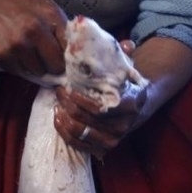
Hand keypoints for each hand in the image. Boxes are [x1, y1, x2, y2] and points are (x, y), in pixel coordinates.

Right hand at [0, 0, 67, 75]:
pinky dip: (19, 66)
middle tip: (46, 58)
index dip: (69, 57)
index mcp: (50, 17)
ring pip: (38, 72)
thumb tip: (73, 53)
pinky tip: (14, 52)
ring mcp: (17, 46)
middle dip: (53, 65)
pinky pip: (20, 73)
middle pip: (56, 66)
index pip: (70, 48)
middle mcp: (34, 31)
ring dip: (35, 66)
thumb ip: (60, 27)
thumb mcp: (44, 7)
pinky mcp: (2, 57)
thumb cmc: (18, 5)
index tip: (66, 60)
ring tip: (27, 52)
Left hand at [52, 40, 150, 158]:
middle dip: (68, 106)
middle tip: (58, 92)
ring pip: (81, 134)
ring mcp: (114, 140)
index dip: (81, 100)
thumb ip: (124, 56)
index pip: (101, 109)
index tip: (67, 88)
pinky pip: (79, 145)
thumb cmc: (124, 85)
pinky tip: (57, 119)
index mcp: (131, 105)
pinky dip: (65, 133)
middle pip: (88, 120)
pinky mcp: (104, 149)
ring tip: (56, 106)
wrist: (136, 107)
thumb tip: (127, 43)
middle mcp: (124, 126)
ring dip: (64, 120)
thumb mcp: (126, 69)